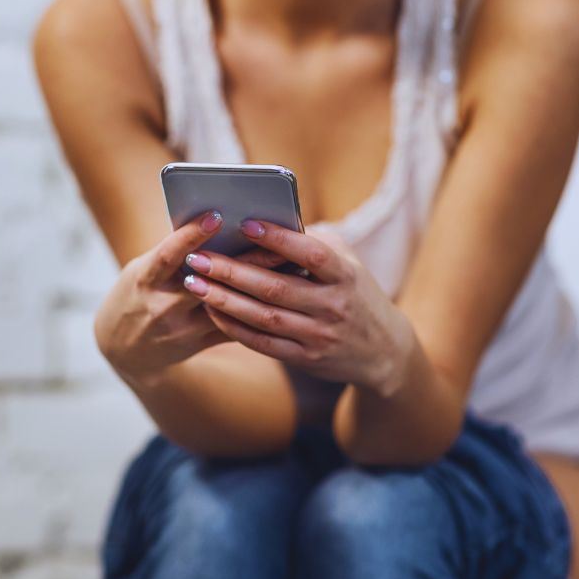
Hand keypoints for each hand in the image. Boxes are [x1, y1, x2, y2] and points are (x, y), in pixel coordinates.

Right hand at [94, 210, 286, 385]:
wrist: (125, 350)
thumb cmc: (138, 294)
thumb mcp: (141, 270)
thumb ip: (174, 254)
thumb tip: (220, 226)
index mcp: (145, 281)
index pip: (169, 255)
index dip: (191, 236)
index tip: (216, 214)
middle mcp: (164, 307)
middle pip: (209, 282)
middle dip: (245, 262)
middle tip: (277, 240)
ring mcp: (184, 329)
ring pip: (229, 306)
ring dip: (261, 286)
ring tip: (292, 264)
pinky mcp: (202, 342)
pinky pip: (235, 325)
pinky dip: (259, 306)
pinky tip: (284, 291)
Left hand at [181, 219, 412, 396]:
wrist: (383, 350)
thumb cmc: (356, 292)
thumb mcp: (349, 263)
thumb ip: (315, 243)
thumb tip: (272, 220)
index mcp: (345, 275)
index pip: (311, 254)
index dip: (279, 240)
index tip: (246, 224)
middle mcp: (333, 306)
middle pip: (275, 287)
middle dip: (232, 272)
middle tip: (198, 257)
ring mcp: (319, 335)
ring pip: (264, 317)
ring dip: (225, 300)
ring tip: (194, 283)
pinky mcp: (306, 358)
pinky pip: (263, 343)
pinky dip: (235, 328)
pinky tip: (212, 311)